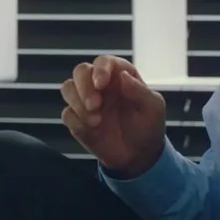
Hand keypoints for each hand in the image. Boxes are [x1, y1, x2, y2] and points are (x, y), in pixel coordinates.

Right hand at [60, 55, 165, 176]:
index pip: (104, 62)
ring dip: (78, 103)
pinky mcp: (77, 119)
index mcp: (119, 76)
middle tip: (94, 105)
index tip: (101, 84)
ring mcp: (86, 101)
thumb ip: (140, 91)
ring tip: (95, 121)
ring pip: (68, 88)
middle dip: (84, 86)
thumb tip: (123, 75)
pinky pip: (67, 113)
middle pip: (80, 71)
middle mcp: (100, 85)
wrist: (138, 156)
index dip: (100, 69)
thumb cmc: (148, 127)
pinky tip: (93, 130)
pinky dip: (77, 121)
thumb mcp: (153, 108)